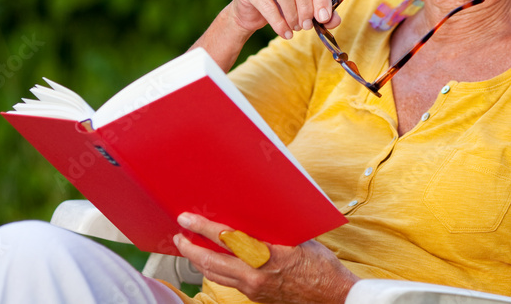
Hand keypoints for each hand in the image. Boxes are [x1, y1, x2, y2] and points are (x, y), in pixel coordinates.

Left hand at [174, 213, 358, 303]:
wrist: (332, 296)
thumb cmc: (320, 264)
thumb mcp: (296, 238)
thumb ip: (271, 230)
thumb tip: (250, 215)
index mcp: (266, 254)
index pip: (225, 239)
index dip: (202, 228)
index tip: (186, 219)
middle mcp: (255, 274)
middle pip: (210, 262)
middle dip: (189, 248)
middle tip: (178, 236)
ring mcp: (253, 289)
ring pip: (215, 275)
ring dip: (198, 261)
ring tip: (188, 249)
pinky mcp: (255, 296)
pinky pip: (228, 282)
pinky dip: (215, 270)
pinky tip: (213, 262)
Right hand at [230, 0, 339, 40]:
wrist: (250, 10)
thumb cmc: (280, 2)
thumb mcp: (303, 3)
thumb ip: (320, 10)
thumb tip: (334, 20)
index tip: (324, 17)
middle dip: (307, 6)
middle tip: (308, 25)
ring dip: (293, 15)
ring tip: (296, 28)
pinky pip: (268, 6)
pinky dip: (280, 23)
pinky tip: (286, 33)